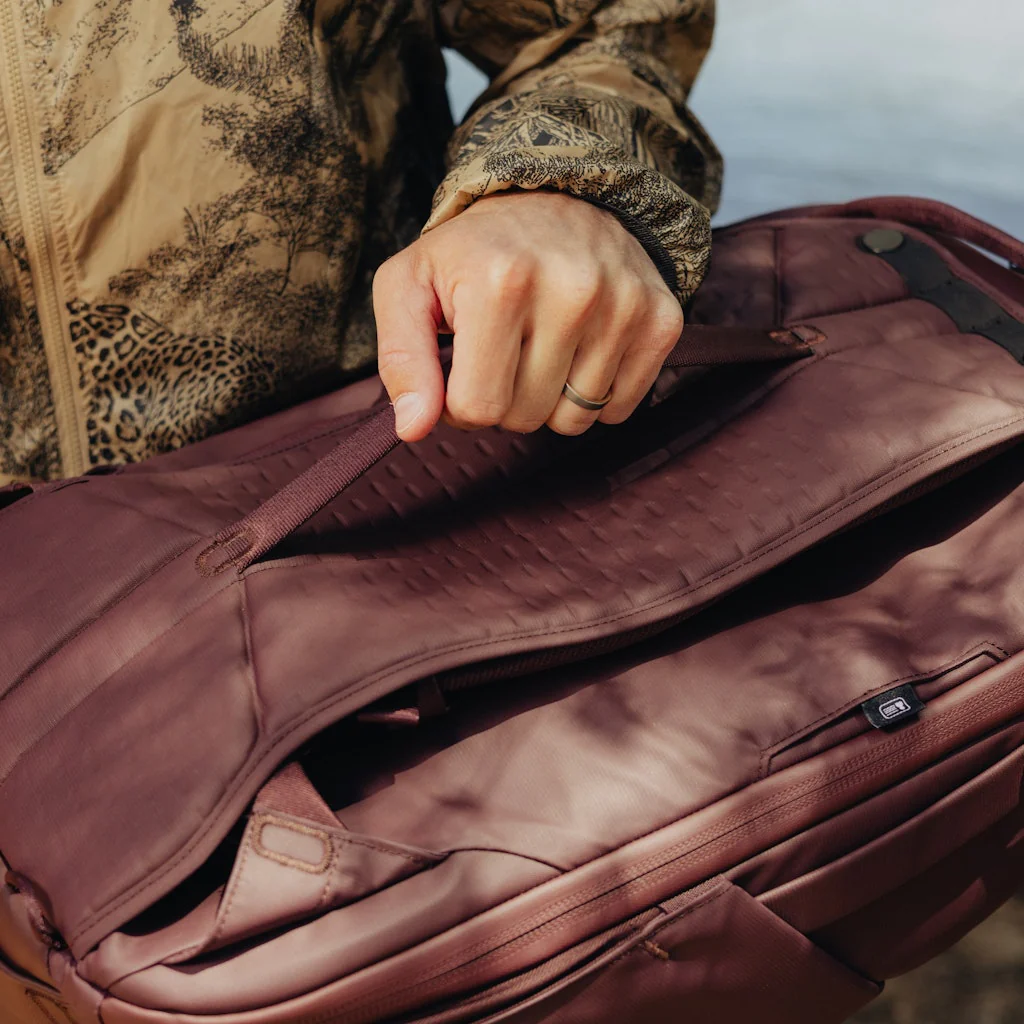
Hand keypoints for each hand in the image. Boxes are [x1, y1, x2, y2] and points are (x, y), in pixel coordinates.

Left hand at [372, 190, 684, 441]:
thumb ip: (399, 359)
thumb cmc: (473, 251)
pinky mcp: (661, 320)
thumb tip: (413, 429)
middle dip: (505, 398)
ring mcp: (625, 306)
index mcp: (501, 282)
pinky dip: (594, 395)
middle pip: (525, 418)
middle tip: (503, 349)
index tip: (463, 363)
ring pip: (573, 422)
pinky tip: (580, 349)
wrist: (557, 193)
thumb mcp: (409, 285)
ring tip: (542, 345)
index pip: (477, 408)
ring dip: (550, 399)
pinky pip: (618, 410)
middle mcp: (573, 291)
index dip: (459, 401)